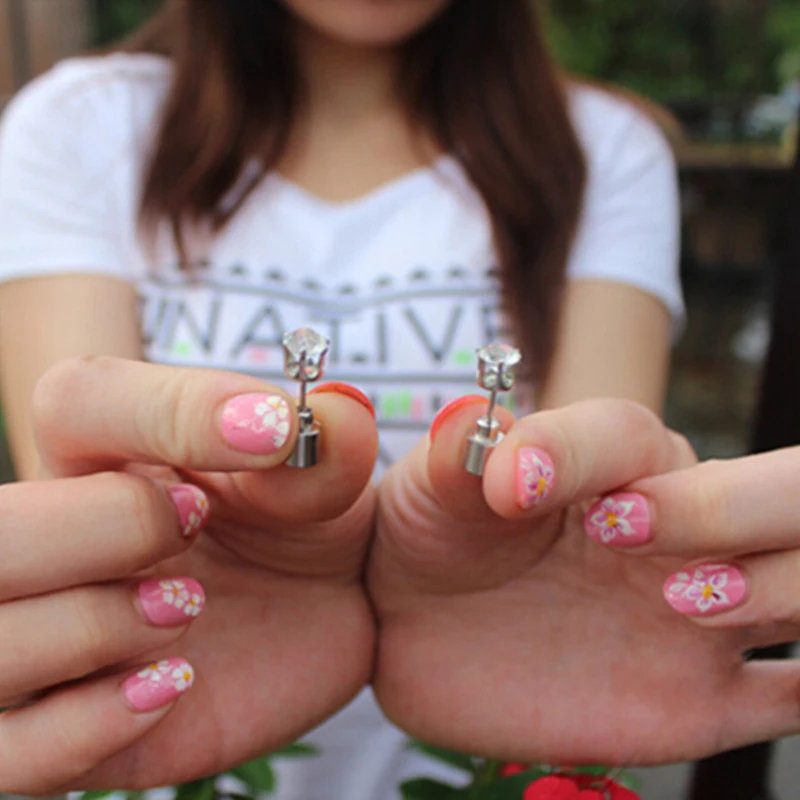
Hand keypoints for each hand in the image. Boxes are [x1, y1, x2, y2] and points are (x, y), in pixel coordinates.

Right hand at [0, 357, 377, 793]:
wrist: (317, 611)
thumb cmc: (302, 524)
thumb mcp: (325, 479)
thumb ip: (325, 448)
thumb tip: (323, 419)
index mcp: (108, 452)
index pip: (79, 400)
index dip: (174, 412)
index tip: (274, 431)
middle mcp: (58, 541)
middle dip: (101, 531)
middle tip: (193, 532)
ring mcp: (52, 639)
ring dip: (90, 629)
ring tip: (187, 615)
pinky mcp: (67, 728)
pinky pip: (9, 753)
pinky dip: (84, 726)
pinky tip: (172, 686)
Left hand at [370, 397, 799, 765]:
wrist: (422, 638)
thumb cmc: (431, 542)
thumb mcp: (429, 492)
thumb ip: (455, 455)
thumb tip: (472, 422)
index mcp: (607, 464)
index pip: (629, 436)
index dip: (579, 454)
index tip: (513, 488)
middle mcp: (676, 527)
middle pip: (780, 491)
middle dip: (733, 506)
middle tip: (628, 533)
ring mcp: (700, 613)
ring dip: (780, 584)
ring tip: (683, 602)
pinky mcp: (701, 698)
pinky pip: (794, 694)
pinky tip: (782, 673)